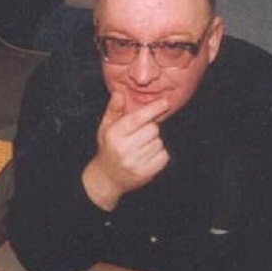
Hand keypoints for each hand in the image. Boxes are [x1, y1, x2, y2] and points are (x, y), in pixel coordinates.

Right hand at [83, 92, 169, 210]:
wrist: (108, 177)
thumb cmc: (109, 147)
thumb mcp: (106, 127)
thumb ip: (114, 109)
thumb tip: (120, 93)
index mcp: (114, 135)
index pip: (137, 118)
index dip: (153, 109)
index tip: (164, 103)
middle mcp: (123, 149)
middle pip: (152, 129)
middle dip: (150, 128)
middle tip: (141, 134)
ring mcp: (135, 163)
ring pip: (159, 143)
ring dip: (154, 142)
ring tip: (142, 147)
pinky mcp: (146, 173)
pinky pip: (164, 156)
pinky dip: (159, 154)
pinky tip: (148, 156)